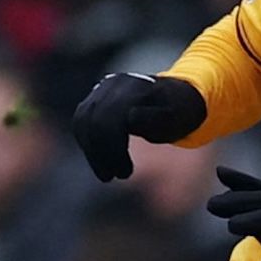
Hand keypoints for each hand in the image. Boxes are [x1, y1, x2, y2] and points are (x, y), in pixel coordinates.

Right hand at [70, 73, 206, 180]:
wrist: (177, 96)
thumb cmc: (178, 112)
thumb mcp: (176, 119)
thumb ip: (156, 118)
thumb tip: (130, 118)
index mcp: (134, 89)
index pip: (109, 121)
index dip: (113, 151)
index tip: (125, 173)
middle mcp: (114, 84)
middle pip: (93, 122)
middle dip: (100, 154)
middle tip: (114, 176)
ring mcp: (102, 89)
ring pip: (83, 121)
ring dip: (91, 151)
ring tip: (106, 173)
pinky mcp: (94, 98)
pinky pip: (81, 121)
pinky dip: (87, 143)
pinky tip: (99, 159)